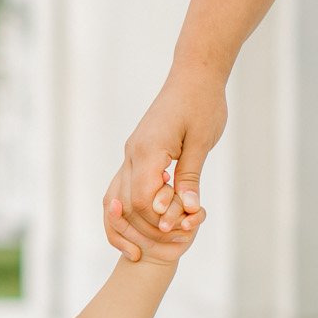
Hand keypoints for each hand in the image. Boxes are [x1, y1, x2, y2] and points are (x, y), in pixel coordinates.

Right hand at [104, 64, 226, 258]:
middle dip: (145, 227)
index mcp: (148, 149)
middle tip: (174, 241)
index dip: (159, 219)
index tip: (182, 228)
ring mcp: (131, 154)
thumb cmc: (202, 104)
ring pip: (116, 198)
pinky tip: (149, 220)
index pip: (141, 198)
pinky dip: (130, 208)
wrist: (193, 76)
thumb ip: (191, 177)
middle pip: (125, 203)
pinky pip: (123, 187)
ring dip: (131, 223)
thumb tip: (187, 210)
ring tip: (151, 242)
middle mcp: (132, 153)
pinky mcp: (136, 154)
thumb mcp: (202, 141)